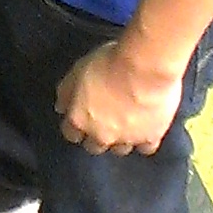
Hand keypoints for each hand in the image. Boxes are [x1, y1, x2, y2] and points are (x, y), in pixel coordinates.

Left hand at [55, 39, 183, 155]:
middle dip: (96, 136)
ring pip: (119, 149)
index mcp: (79, 119)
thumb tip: (61, 107)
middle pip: (94, 147)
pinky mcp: (151, 136)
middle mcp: (101, 135)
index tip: (80, 119)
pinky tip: (147, 130)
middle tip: (104, 122)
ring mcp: (126, 139)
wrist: (144, 68)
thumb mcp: (77, 70)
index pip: (71, 133)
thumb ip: (66, 91)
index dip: (75, 126)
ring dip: (120, 140)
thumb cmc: (109, 62)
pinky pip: (146, 147)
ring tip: (126, 126)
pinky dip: (145, 140)